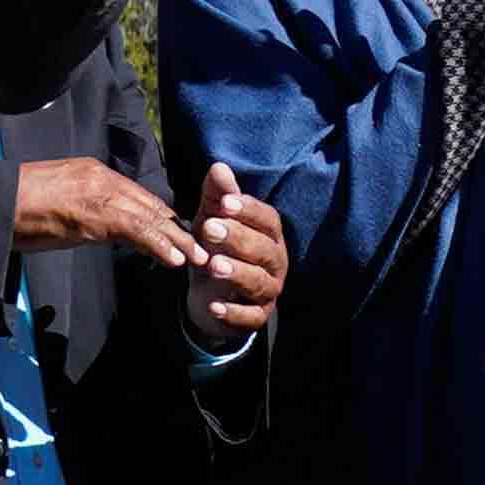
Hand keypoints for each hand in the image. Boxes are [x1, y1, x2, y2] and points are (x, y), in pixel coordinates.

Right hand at [10, 153, 199, 264]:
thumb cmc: (17, 208)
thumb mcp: (60, 205)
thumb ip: (86, 211)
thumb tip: (103, 228)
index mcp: (94, 172)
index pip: (138, 196)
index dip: (162, 218)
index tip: (180, 234)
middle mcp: (102, 177)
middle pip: (150, 204)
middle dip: (177, 227)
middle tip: (202, 246)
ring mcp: (99, 192)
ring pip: (150, 216)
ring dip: (177, 240)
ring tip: (198, 259)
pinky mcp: (94, 212)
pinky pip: (136, 229)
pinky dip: (159, 245)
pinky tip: (174, 259)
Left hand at [179, 167, 282, 346]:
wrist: (211, 296)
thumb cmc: (217, 250)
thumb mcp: (213, 220)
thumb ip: (217, 197)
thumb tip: (218, 167)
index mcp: (269, 235)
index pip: (267, 220)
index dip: (249, 210)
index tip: (226, 202)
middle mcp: (275, 262)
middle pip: (264, 250)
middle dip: (238, 239)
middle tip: (209, 229)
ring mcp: (269, 290)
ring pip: (259, 282)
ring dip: (237, 273)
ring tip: (213, 265)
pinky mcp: (257, 317)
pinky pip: (250, 316)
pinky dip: (233, 312)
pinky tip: (213, 305)